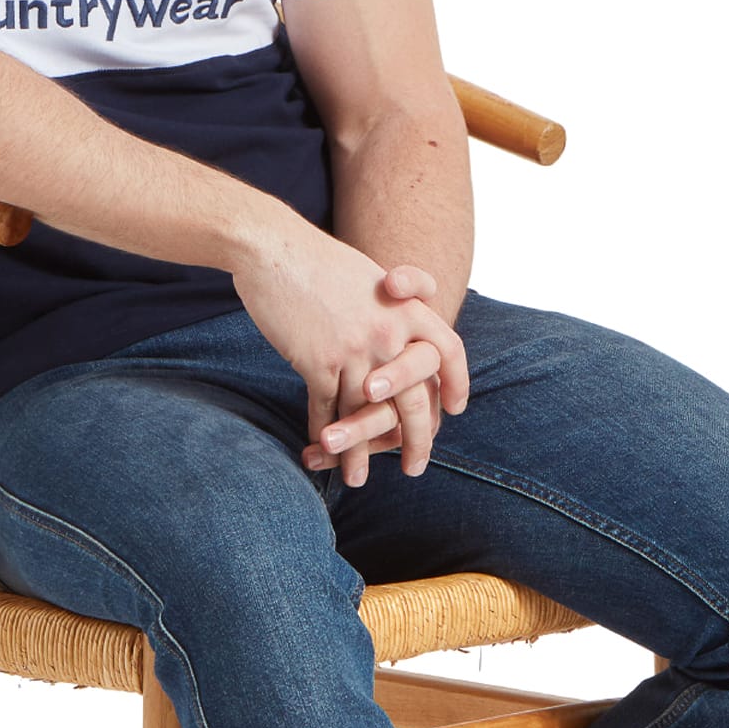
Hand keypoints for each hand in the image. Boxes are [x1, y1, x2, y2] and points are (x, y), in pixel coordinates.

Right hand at [301, 267, 450, 481]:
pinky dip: (321, 433)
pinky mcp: (318, 362)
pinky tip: (318, 450)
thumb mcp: (370, 275)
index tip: (453, 411)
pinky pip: (326, 409)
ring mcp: (355, 351)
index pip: (449, 352)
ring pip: (365, 415)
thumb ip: (394, 304)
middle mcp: (389, 334)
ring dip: (359, 452)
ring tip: (357, 479)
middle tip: (414, 467)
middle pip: (415, 400)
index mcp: (408, 309)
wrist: (272, 247)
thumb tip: (403, 327)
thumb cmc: (317, 261)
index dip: (456, 384)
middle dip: (416, 442)